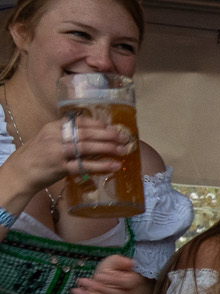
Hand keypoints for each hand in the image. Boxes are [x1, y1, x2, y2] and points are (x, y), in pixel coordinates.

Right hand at [6, 107, 133, 196]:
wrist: (20, 172)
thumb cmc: (38, 155)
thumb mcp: (49, 138)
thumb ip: (67, 135)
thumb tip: (95, 134)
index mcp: (53, 127)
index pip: (80, 122)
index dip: (99, 124)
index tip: (113, 127)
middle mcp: (55, 137)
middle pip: (86, 133)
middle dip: (108, 135)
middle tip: (124, 138)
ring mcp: (57, 152)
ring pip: (86, 147)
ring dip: (108, 148)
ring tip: (123, 150)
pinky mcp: (60, 168)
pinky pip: (84, 166)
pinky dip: (101, 165)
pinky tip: (113, 166)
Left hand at [70, 254, 147, 293]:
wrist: (102, 287)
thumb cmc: (107, 273)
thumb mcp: (111, 263)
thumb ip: (118, 261)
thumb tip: (129, 263)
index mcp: (133, 281)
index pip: (128, 283)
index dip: (113, 280)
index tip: (98, 275)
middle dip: (98, 288)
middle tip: (82, 281)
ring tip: (78, 292)